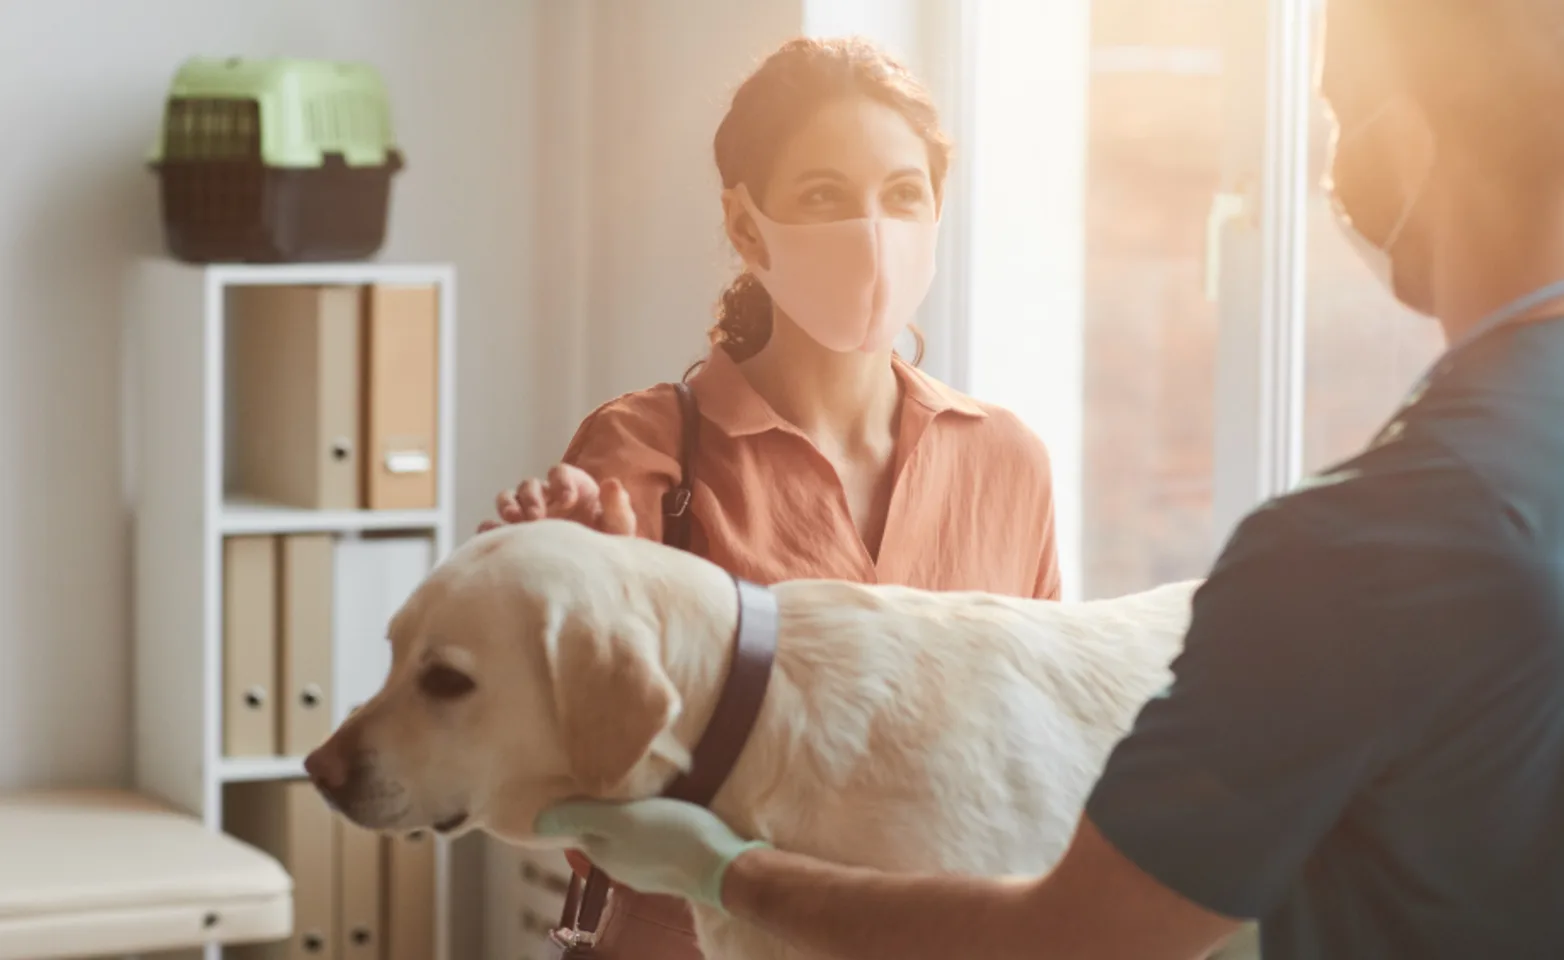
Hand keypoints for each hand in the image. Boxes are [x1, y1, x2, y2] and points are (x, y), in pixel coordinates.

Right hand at [477, 464, 635, 535]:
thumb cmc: (608, 544)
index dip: (561, 481)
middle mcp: (546, 498)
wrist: (595, 576)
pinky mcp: (513, 536)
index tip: (568, 500)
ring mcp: (527, 516)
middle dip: (531, 497)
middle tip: (537, 517)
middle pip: (530, 485)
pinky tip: (494, 539)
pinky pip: (493, 527)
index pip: (560, 472)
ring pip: (508, 500)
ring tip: (514, 522)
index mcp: (572, 489)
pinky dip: (490, 529)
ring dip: (508, 507)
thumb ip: (617, 507)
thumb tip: (612, 484)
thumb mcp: (619, 528)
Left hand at [535, 798, 767, 908]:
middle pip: (602, 832)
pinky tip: (662, 806)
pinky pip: (651, 840)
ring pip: (627, 836)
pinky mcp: (673, 864)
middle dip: (601, 807)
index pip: (578, 827)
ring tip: (634, 785)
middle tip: (607, 773)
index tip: (580, 776)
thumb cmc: (670, 836)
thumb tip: (537, 821)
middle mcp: (621, 867)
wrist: (723, 865)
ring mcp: (648, 869)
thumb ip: (582, 817)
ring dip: (627, 814)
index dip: (577, 802)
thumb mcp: (622, 819)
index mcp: (603, 855)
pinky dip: (649, 823)